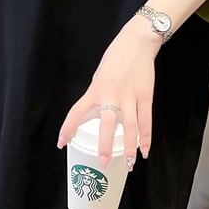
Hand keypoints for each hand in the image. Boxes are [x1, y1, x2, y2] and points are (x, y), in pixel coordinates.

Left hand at [57, 15, 162, 170]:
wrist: (137, 43)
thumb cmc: (115, 58)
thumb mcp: (99, 76)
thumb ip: (98, 95)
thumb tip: (97, 114)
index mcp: (95, 89)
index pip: (77, 111)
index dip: (68, 128)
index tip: (62, 142)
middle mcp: (111, 95)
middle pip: (106, 125)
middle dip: (105, 146)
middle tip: (102, 164)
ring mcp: (130, 97)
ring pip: (129, 127)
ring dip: (129, 148)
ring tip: (130, 165)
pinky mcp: (145, 96)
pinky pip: (145, 121)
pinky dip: (146, 137)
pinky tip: (145, 151)